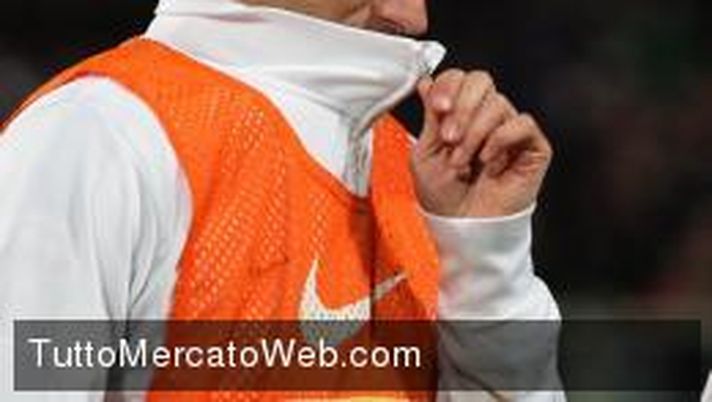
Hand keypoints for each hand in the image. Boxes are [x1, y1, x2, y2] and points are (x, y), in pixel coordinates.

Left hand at [410, 69, 552, 216]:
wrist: (463, 227)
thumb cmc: (442, 196)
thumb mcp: (425, 152)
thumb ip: (430, 117)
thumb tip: (427, 81)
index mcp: (459, 113)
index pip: (459, 77)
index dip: (449, 86)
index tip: (438, 108)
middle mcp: (485, 116)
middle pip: (481, 80)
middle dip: (461, 108)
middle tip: (450, 139)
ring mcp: (509, 129)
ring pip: (498, 104)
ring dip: (474, 134)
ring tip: (463, 162)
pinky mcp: (531, 146)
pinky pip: (521, 124)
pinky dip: (500, 140)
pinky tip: (489, 163)